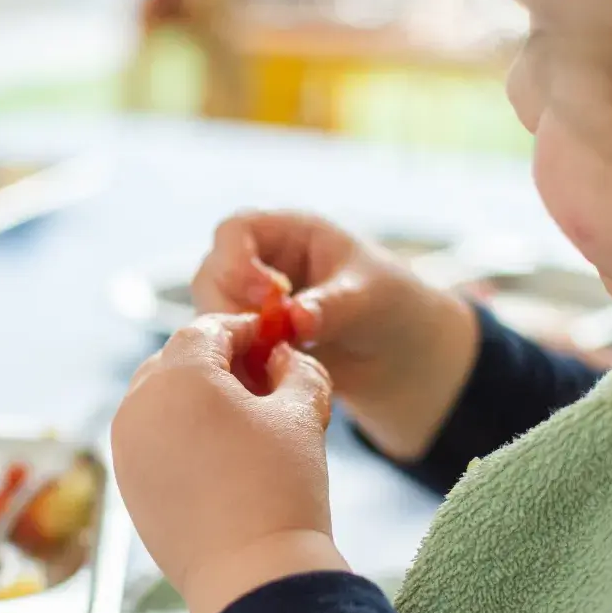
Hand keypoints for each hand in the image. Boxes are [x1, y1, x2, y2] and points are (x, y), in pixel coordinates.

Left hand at [112, 314, 348, 612]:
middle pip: (175, 360)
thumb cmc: (280, 489)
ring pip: (157, 397)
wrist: (253, 575)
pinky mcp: (127, 483)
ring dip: (194, 395)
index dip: (243, 329)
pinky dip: (178, 430)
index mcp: (177, 377)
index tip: (270, 340)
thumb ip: (296, 370)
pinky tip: (218, 454)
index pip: (206, 330)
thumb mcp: (301, 415)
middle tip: (259, 379)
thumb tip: (283, 359)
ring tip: (241, 419)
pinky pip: (150, 436)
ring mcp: (126, 447)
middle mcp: (138, 405)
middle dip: (215, 361)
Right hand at [192, 211, 479, 460]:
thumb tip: (297, 319)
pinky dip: (243, 366)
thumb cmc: (390, 304)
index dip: (238, 260)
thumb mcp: (370, 298)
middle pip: (212, 276)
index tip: (268, 295)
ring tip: (277, 363)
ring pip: (212, 317)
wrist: (399, 353)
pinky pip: (226, 351)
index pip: (236, 230)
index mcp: (289, 232)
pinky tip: (271, 382)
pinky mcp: (251, 341)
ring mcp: (250, 304)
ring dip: (234, 342)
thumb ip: (333, 305)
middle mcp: (261, 263)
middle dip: (231, 309)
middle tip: (268, 341)